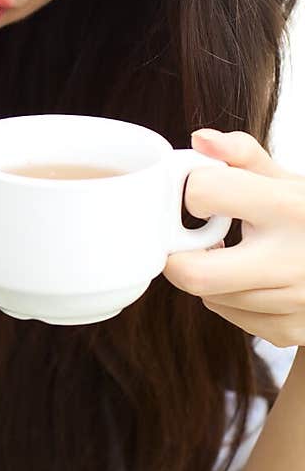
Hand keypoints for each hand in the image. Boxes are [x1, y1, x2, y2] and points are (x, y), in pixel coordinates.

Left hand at [163, 129, 304, 347]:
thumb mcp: (292, 181)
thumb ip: (243, 157)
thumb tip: (199, 140)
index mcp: (289, 208)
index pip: (205, 193)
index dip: (193, 191)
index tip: (202, 195)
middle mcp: (293, 258)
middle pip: (192, 274)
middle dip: (178, 255)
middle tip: (188, 240)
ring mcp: (293, 301)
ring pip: (208, 296)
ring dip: (208, 275)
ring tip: (236, 254)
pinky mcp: (289, 330)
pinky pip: (230, 316)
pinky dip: (229, 297)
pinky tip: (254, 278)